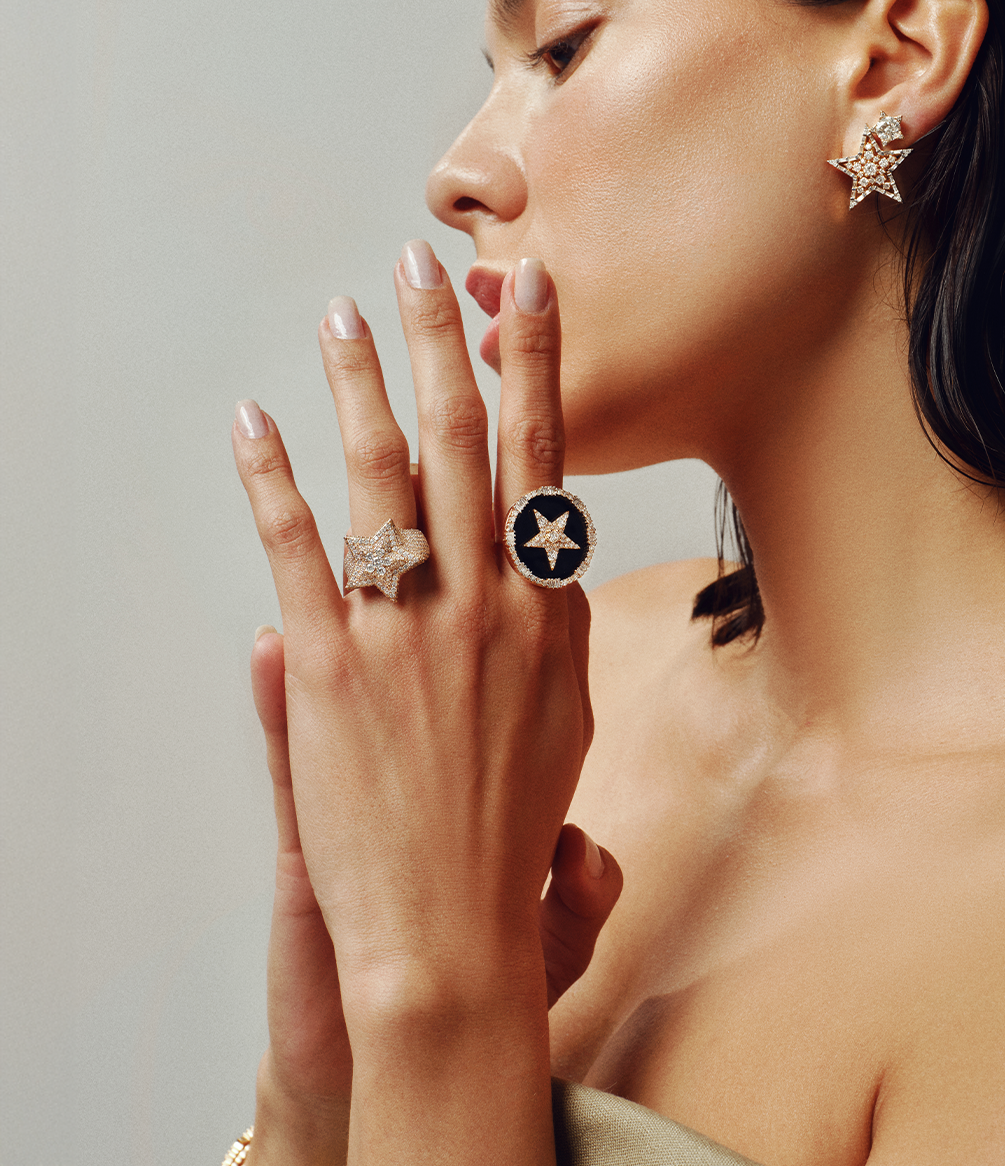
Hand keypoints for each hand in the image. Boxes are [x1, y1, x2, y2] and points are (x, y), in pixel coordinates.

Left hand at [233, 245, 606, 1161]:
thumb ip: (551, 622)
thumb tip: (540, 558)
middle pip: (461, 437)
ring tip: (341, 314)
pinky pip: (294, 545)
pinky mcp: (325, 662)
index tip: (528, 294)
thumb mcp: (568, 713)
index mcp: (546, 606)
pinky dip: (269, 475)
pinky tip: (253, 420)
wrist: (452, 924)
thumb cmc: (513, 826)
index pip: (542, 455)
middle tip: (423, 264)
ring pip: (381, 469)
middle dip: (440, 339)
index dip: (534, 364)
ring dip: (357, 380)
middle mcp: (486, 599)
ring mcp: (406, 627)